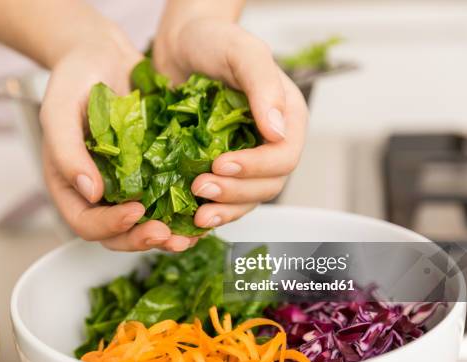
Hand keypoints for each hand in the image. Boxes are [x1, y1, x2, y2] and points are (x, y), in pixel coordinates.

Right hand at [41, 27, 198, 251]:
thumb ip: (66, 152)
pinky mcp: (153, 172)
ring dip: (167, 234)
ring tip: (190, 234)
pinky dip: (183, 209)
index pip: (85, 223)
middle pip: (118, 234)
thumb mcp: (59, 110)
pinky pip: (167, 199)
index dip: (110, 225)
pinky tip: (202, 209)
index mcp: (71, 185)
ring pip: (146, 224)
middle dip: (142, 239)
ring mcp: (128, 184)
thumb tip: (89, 192)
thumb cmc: (74, 79)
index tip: (136, 212)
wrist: (102, 54)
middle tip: (167, 234)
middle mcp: (100, 192)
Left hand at [153, 15, 307, 228]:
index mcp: (287, 118)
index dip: (255, 167)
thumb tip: (278, 131)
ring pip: (246, 198)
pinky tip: (191, 214)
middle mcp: (270, 143)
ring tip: (196, 211)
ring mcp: (245, 157)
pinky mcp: (220, 166)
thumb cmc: (213, 41)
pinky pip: (223, 198)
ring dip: (223, 209)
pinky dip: (210, 208)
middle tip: (200, 188)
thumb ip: (264, 86)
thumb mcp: (241, 53)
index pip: (284, 157)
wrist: (179, 46)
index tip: (221, 163)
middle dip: (235, 192)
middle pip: (267, 185)